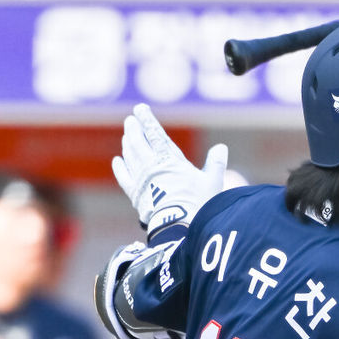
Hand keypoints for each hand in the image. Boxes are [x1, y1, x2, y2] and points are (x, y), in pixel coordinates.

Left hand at [112, 103, 227, 238]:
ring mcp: (142, 180)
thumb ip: (216, 164)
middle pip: (138, 142)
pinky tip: (117, 161)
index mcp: (171, 160)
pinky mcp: (136, 196)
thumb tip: (221, 148)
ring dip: (128, 144)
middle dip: (134, 129)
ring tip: (127, 137)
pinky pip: (124, 177)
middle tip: (130, 121)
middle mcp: (153, 166)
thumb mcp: (213, 183)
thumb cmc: (199, 206)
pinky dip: (120, 168)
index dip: (147, 120)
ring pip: (130, 156)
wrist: (180, 229)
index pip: (155, 134)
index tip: (140, 109)